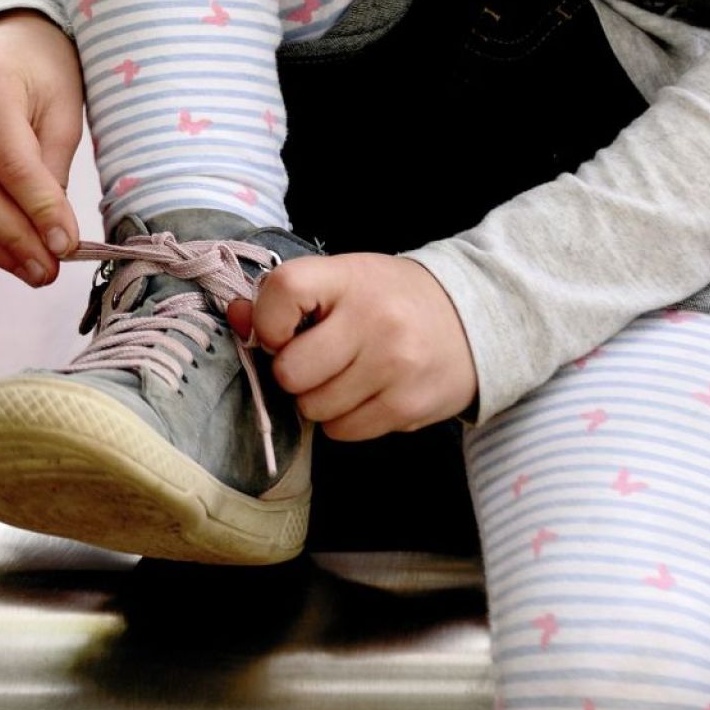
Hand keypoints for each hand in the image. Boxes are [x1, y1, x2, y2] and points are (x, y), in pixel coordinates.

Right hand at [0, 10, 82, 284]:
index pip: (12, 165)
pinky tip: (5, 250)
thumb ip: (54, 169)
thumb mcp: (64, 110)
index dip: (39, 212)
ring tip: (31, 271)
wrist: (1, 34)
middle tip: (47, 272)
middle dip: (14, 240)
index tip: (67, 248)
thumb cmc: (43, 71)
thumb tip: (52, 235)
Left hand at [229, 254, 477, 440]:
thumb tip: (235, 317)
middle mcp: (374, 320)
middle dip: (295, 372)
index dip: (267, 320)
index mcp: (351, 278)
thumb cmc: (393, 298)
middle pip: (290, 371)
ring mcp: (394, 366)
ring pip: (313, 408)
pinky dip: (345, 419)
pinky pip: (343, 432)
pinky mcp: (408, 406)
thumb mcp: (345, 280)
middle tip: (319, 359)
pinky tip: (369, 393)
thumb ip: (289, 297)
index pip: (282, 292)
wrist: (474, 318)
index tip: (284, 329)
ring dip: (320, 399)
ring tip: (349, 375)